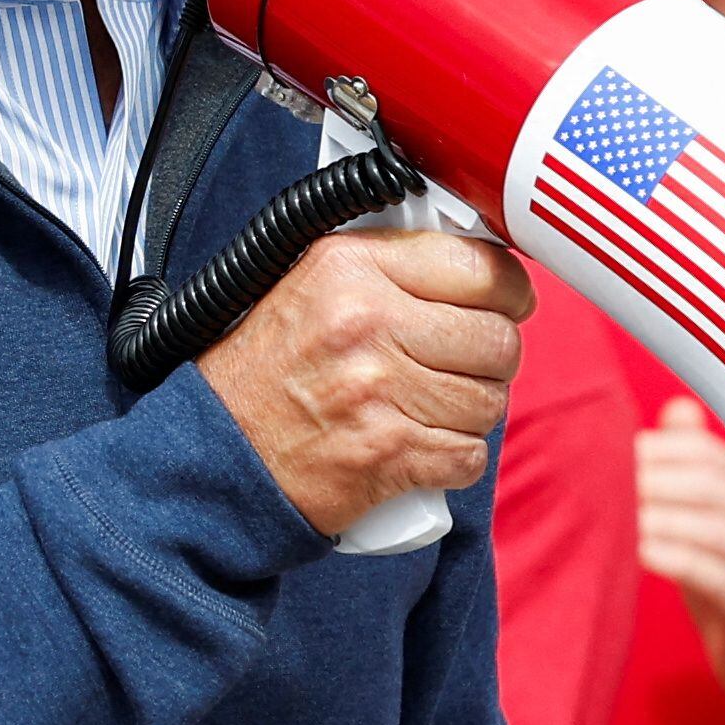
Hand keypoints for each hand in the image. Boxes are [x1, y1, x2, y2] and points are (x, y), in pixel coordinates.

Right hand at [197, 231, 533, 537]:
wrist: (215, 453)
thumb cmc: (265, 373)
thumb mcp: (311, 285)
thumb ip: (389, 266)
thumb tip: (477, 264)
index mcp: (350, 267)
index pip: (479, 266)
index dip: (509, 291)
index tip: (509, 304)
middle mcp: (367, 322)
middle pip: (496, 339)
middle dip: (493, 359)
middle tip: (466, 366)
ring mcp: (380, 391)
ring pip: (490, 401)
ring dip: (472, 412)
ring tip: (432, 408)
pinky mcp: (388, 454)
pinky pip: (469, 455)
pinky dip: (454, 459)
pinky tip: (423, 447)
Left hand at [634, 398, 724, 724]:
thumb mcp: (713, 527)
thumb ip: (697, 469)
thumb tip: (679, 407)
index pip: (712, 456)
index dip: (665, 448)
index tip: (620, 452)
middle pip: (717, 483)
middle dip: (660, 476)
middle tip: (612, 481)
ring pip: (718, 527)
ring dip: (664, 515)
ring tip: (623, 514)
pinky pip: (719, 580)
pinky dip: (679, 560)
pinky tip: (644, 551)